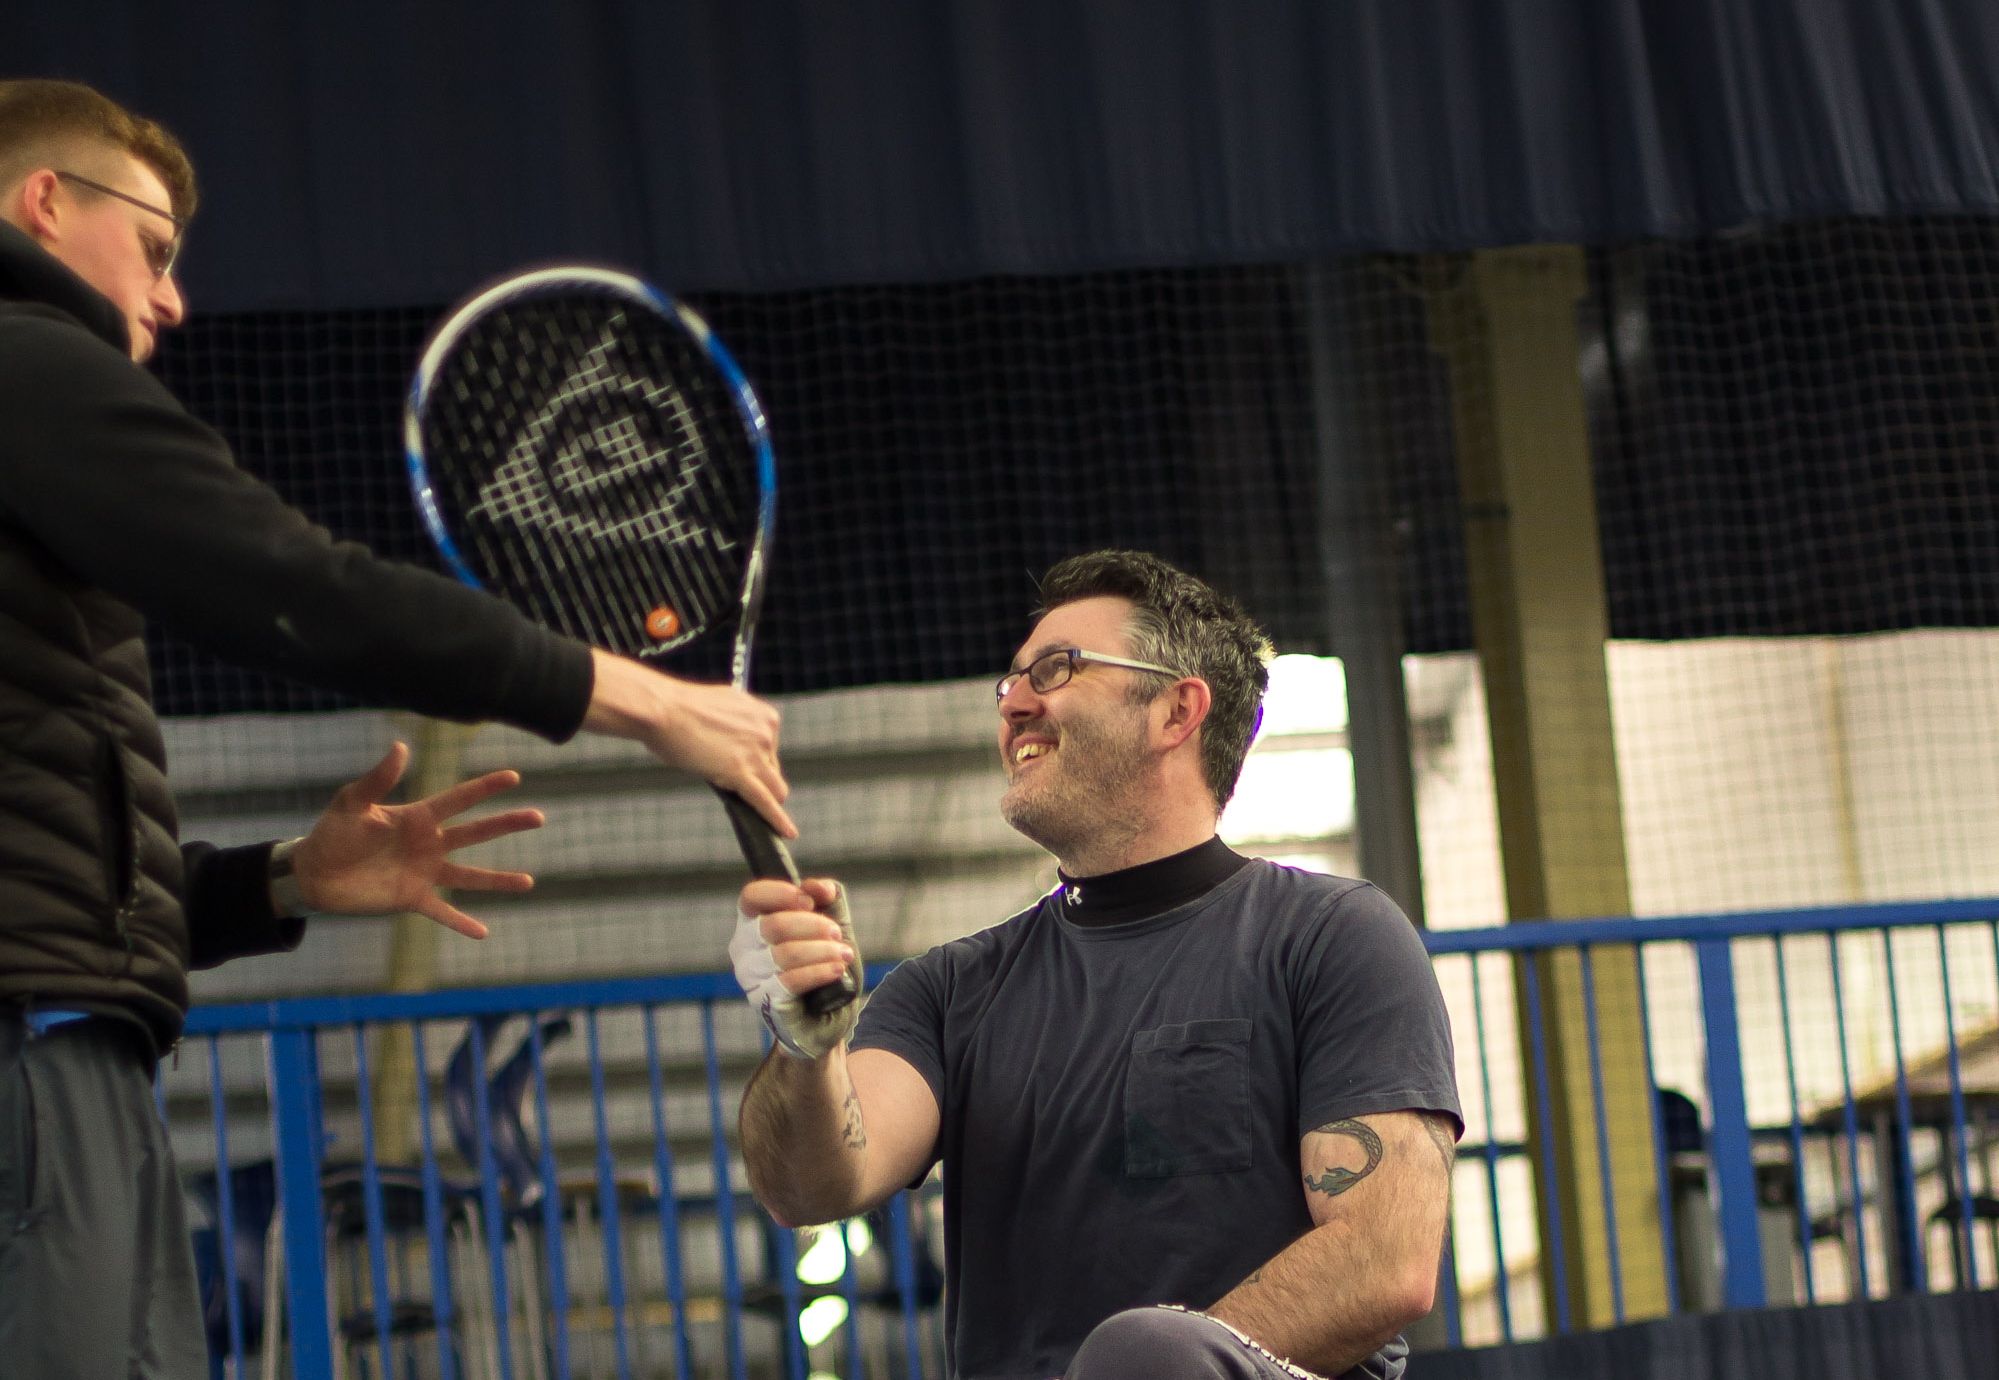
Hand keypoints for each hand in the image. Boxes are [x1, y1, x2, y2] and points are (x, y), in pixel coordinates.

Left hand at [291, 742, 544, 938]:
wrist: (314, 873)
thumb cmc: (332, 832)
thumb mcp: (352, 802)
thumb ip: (379, 779)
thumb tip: (401, 747)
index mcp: (417, 817)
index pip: (458, 799)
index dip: (485, 788)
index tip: (514, 777)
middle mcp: (428, 843)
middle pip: (476, 833)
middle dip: (506, 824)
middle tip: (539, 817)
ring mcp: (424, 872)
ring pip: (469, 876)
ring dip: (498, 880)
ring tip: (528, 882)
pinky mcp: (412, 898)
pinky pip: (442, 911)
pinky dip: (461, 922)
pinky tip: (483, 932)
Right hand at [582, 649, 794, 836]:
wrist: (662, 710)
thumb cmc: (679, 709)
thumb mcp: (719, 709)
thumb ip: (733, 726)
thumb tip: (732, 742)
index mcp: (763, 714)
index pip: (769, 748)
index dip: (754, 760)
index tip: (741, 768)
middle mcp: (765, 732)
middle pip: (772, 769)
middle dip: (757, 779)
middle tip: (740, 789)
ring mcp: (755, 753)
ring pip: (775, 788)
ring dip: (770, 801)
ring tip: (766, 818)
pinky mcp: (740, 772)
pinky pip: (765, 802)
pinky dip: (778, 820)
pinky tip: (788, 833)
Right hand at [729, 877, 861, 1057]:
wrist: (826, 1017)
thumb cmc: (823, 966)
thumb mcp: (830, 927)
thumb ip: (826, 901)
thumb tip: (820, 887)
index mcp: (753, 922)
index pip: (752, 897)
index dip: (780, 893)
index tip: (809, 900)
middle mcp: (743, 948)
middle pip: (772, 925)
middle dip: (812, 925)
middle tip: (836, 934)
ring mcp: (750, 977)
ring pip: (784, 953)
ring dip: (821, 951)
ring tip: (843, 954)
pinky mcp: (764, 1001)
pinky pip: (790, 980)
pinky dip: (818, 971)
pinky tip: (836, 969)